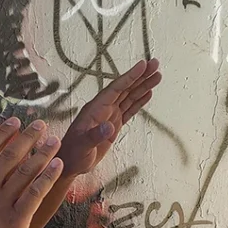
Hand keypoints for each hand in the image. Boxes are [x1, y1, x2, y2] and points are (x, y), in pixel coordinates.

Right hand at [0, 118, 63, 227]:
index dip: (3, 134)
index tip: (14, 122)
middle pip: (10, 155)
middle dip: (27, 137)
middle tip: (41, 124)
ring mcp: (1, 203)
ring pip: (26, 171)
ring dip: (43, 153)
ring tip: (55, 140)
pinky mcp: (16, 220)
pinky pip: (36, 193)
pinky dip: (48, 176)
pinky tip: (58, 165)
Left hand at [57, 59, 161, 175]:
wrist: (70, 163)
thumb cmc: (72, 154)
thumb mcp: (82, 146)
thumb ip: (95, 135)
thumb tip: (110, 126)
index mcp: (95, 109)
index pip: (115, 88)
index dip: (130, 76)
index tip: (142, 65)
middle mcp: (103, 109)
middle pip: (125, 88)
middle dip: (141, 76)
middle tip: (155, 64)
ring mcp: (109, 116)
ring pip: (129, 96)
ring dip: (143, 86)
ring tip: (157, 76)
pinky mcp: (114, 124)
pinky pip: (129, 109)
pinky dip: (139, 101)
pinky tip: (147, 94)